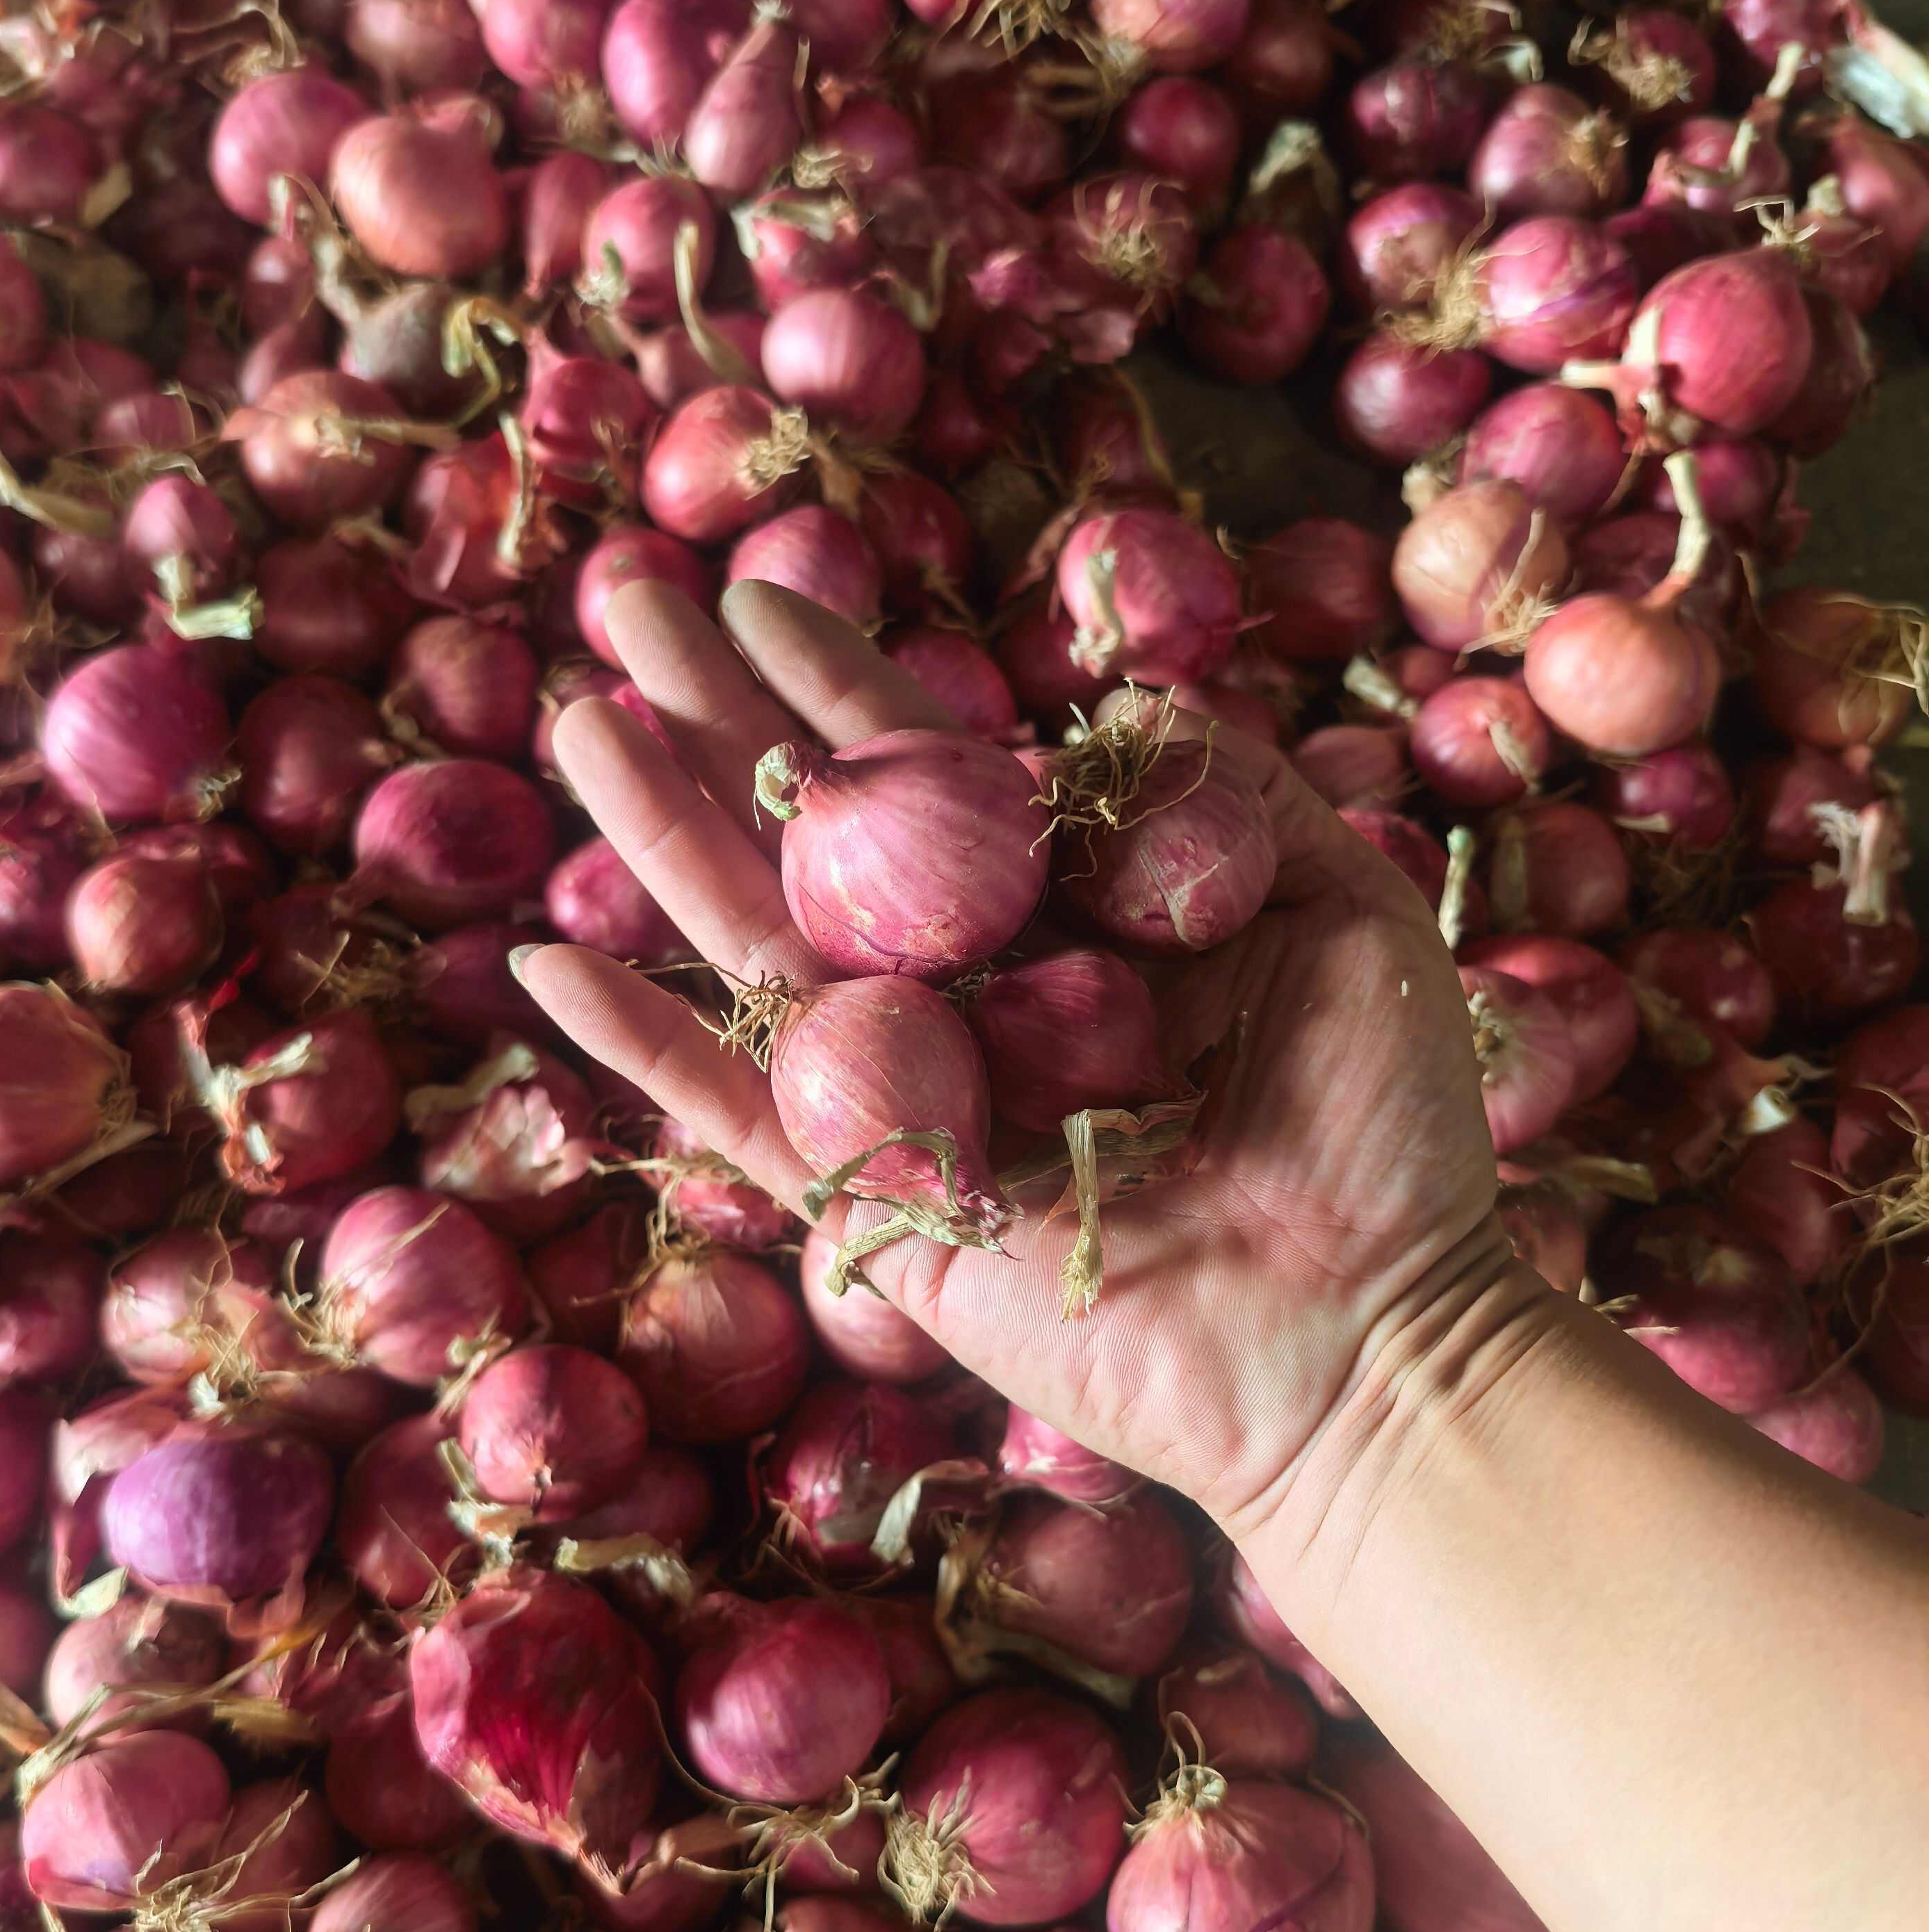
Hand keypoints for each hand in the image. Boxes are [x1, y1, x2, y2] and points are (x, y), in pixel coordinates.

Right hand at [516, 580, 1514, 1551]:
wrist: (1370, 1339)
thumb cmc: (1385, 1134)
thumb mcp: (1342, 917)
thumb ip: (1236, 801)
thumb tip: (1126, 694)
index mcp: (1072, 922)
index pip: (935, 780)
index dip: (844, 686)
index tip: (759, 592)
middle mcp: (975, 996)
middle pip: (817, 838)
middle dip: (718, 719)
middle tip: (622, 602)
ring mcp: (913, 1100)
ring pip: (756, 949)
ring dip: (660, 836)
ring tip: (577, 720)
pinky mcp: (875, 1208)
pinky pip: (738, 1118)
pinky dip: (643, 1046)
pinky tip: (547, 963)